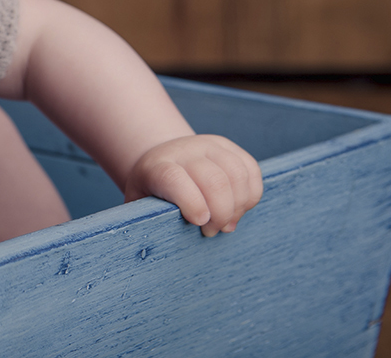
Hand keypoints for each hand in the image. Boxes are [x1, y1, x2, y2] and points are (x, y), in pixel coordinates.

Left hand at [124, 134, 262, 236]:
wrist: (162, 158)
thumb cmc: (151, 191)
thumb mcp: (139, 204)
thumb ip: (145, 221)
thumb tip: (159, 244)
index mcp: (157, 166)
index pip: (173, 178)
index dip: (191, 203)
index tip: (200, 223)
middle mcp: (184, 150)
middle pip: (214, 180)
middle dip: (220, 214)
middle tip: (211, 231)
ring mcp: (209, 145)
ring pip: (237, 175)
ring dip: (238, 207)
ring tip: (226, 223)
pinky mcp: (229, 147)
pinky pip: (251, 170)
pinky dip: (251, 195)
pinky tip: (239, 208)